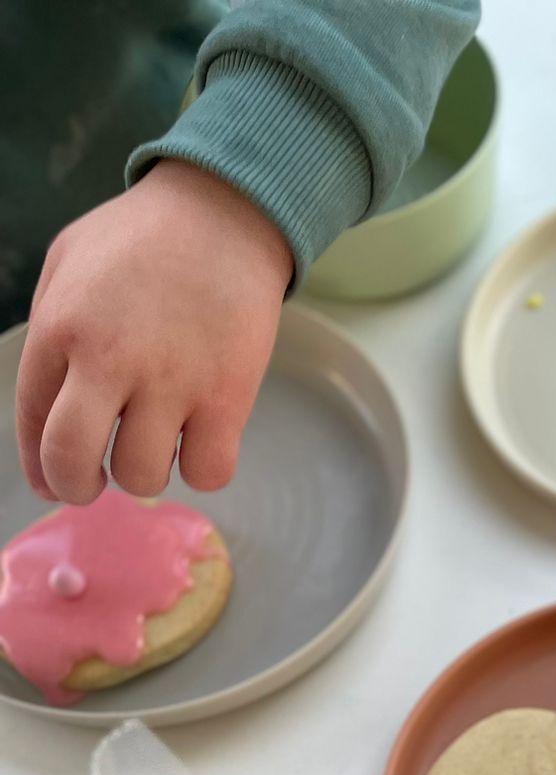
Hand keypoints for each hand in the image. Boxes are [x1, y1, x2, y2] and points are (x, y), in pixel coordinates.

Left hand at [16, 159, 290, 504]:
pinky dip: (202, 470)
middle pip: (73, 460)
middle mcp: (110, 359)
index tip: (52, 480)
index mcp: (62, 326)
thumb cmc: (142, 238)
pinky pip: (208, 473)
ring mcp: (171, 381)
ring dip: (146, 473)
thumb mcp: (69, 261)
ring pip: (143, 476)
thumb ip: (50, 329)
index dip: (39, 465)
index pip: (33, 421)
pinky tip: (201, 443)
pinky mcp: (227, 397)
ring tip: (158, 443)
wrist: (223, 212)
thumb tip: (47, 410)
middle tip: (96, 481)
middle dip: (77, 487)